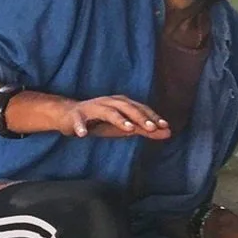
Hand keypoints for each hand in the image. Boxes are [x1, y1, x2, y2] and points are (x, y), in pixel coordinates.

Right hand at [52, 95, 170, 140]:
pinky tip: (83, 134)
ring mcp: (92, 108)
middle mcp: (109, 102)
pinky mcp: (76, 116)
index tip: (165, 126)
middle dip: (140, 117)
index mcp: (121, 103)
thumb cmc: (100, 121)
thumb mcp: (123, 126)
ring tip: (129, 129)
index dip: (152, 116)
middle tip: (152, 128)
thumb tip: (168, 132)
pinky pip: (79, 121)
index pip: (140, 108)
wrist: (69, 116)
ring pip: (107, 112)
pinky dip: (81, 127)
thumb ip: (144, 130)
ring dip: (119, 120)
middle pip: (127, 108)